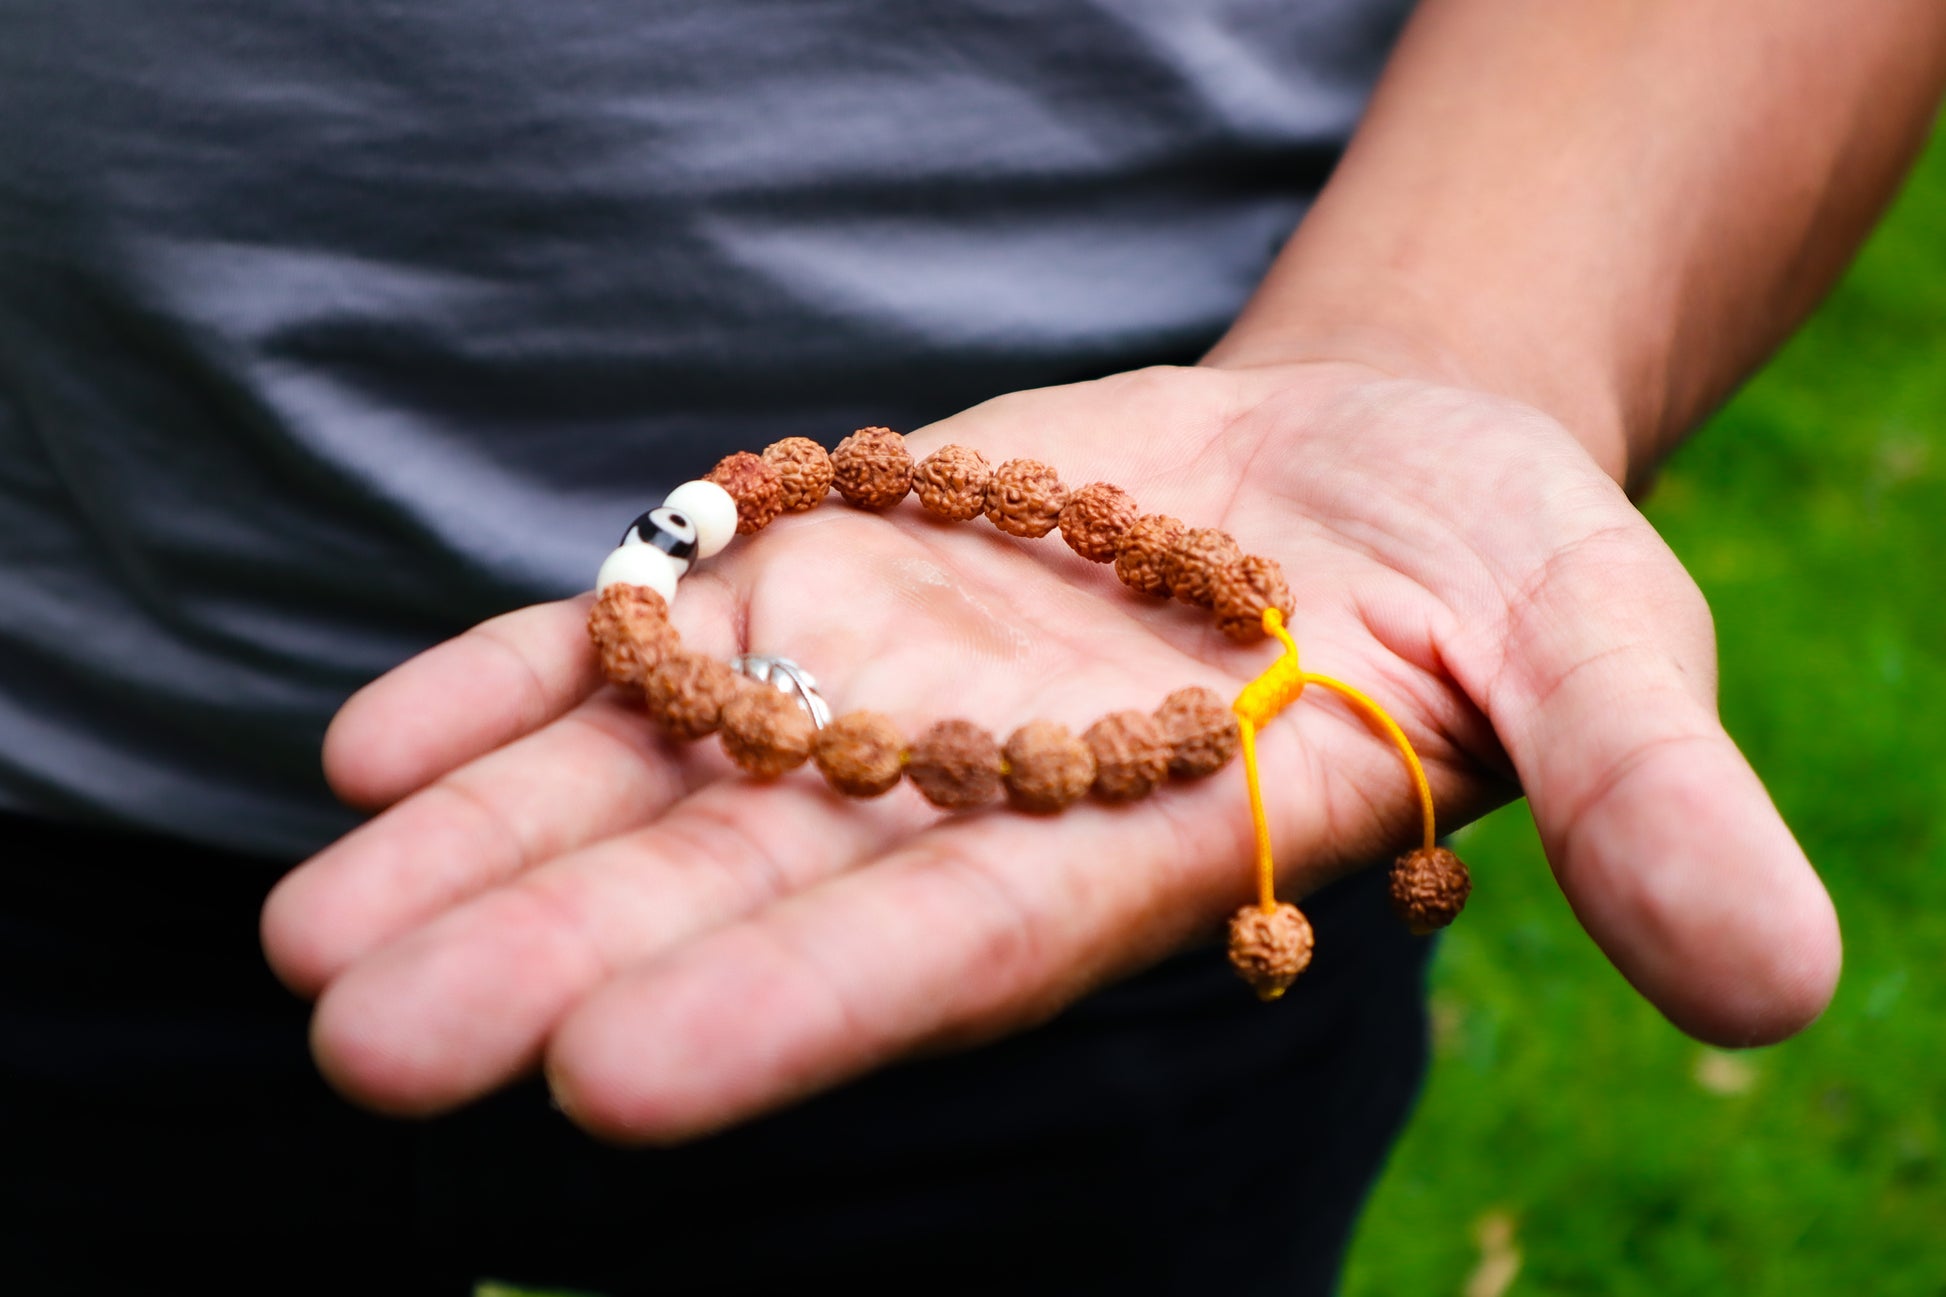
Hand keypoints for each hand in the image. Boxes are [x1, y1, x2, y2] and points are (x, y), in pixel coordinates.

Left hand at [262, 359, 1839, 1141]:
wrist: (1356, 451)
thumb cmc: (1491, 560)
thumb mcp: (1605, 645)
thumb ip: (1656, 800)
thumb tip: (1787, 984)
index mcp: (1150, 846)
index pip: (963, 947)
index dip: (803, 1006)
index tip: (613, 1086)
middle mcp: (981, 793)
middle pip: (757, 891)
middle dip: (562, 962)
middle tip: (365, 1041)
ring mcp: (883, 685)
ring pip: (663, 779)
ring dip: (483, 845)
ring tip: (306, 931)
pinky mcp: (830, 577)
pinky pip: (657, 627)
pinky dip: (519, 670)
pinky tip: (369, 735)